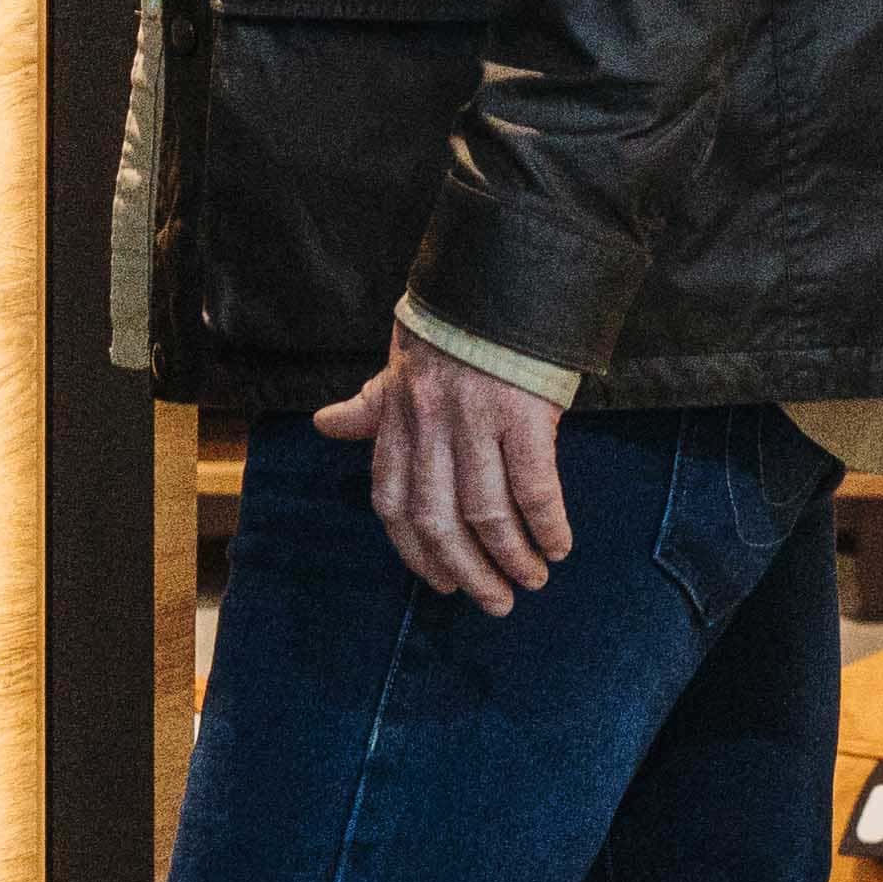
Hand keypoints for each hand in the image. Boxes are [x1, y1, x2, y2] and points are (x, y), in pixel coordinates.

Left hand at [303, 336, 574, 612]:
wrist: (496, 278)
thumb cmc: (448, 329)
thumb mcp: (398, 366)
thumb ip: (369, 406)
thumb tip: (323, 424)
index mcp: (397, 420)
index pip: (393, 503)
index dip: (415, 552)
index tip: (443, 582)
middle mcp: (430, 426)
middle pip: (439, 520)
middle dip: (468, 571)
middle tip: (495, 603)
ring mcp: (476, 421)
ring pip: (486, 513)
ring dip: (512, 558)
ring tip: (533, 580)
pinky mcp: (523, 414)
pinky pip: (534, 486)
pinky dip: (547, 524)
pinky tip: (559, 544)